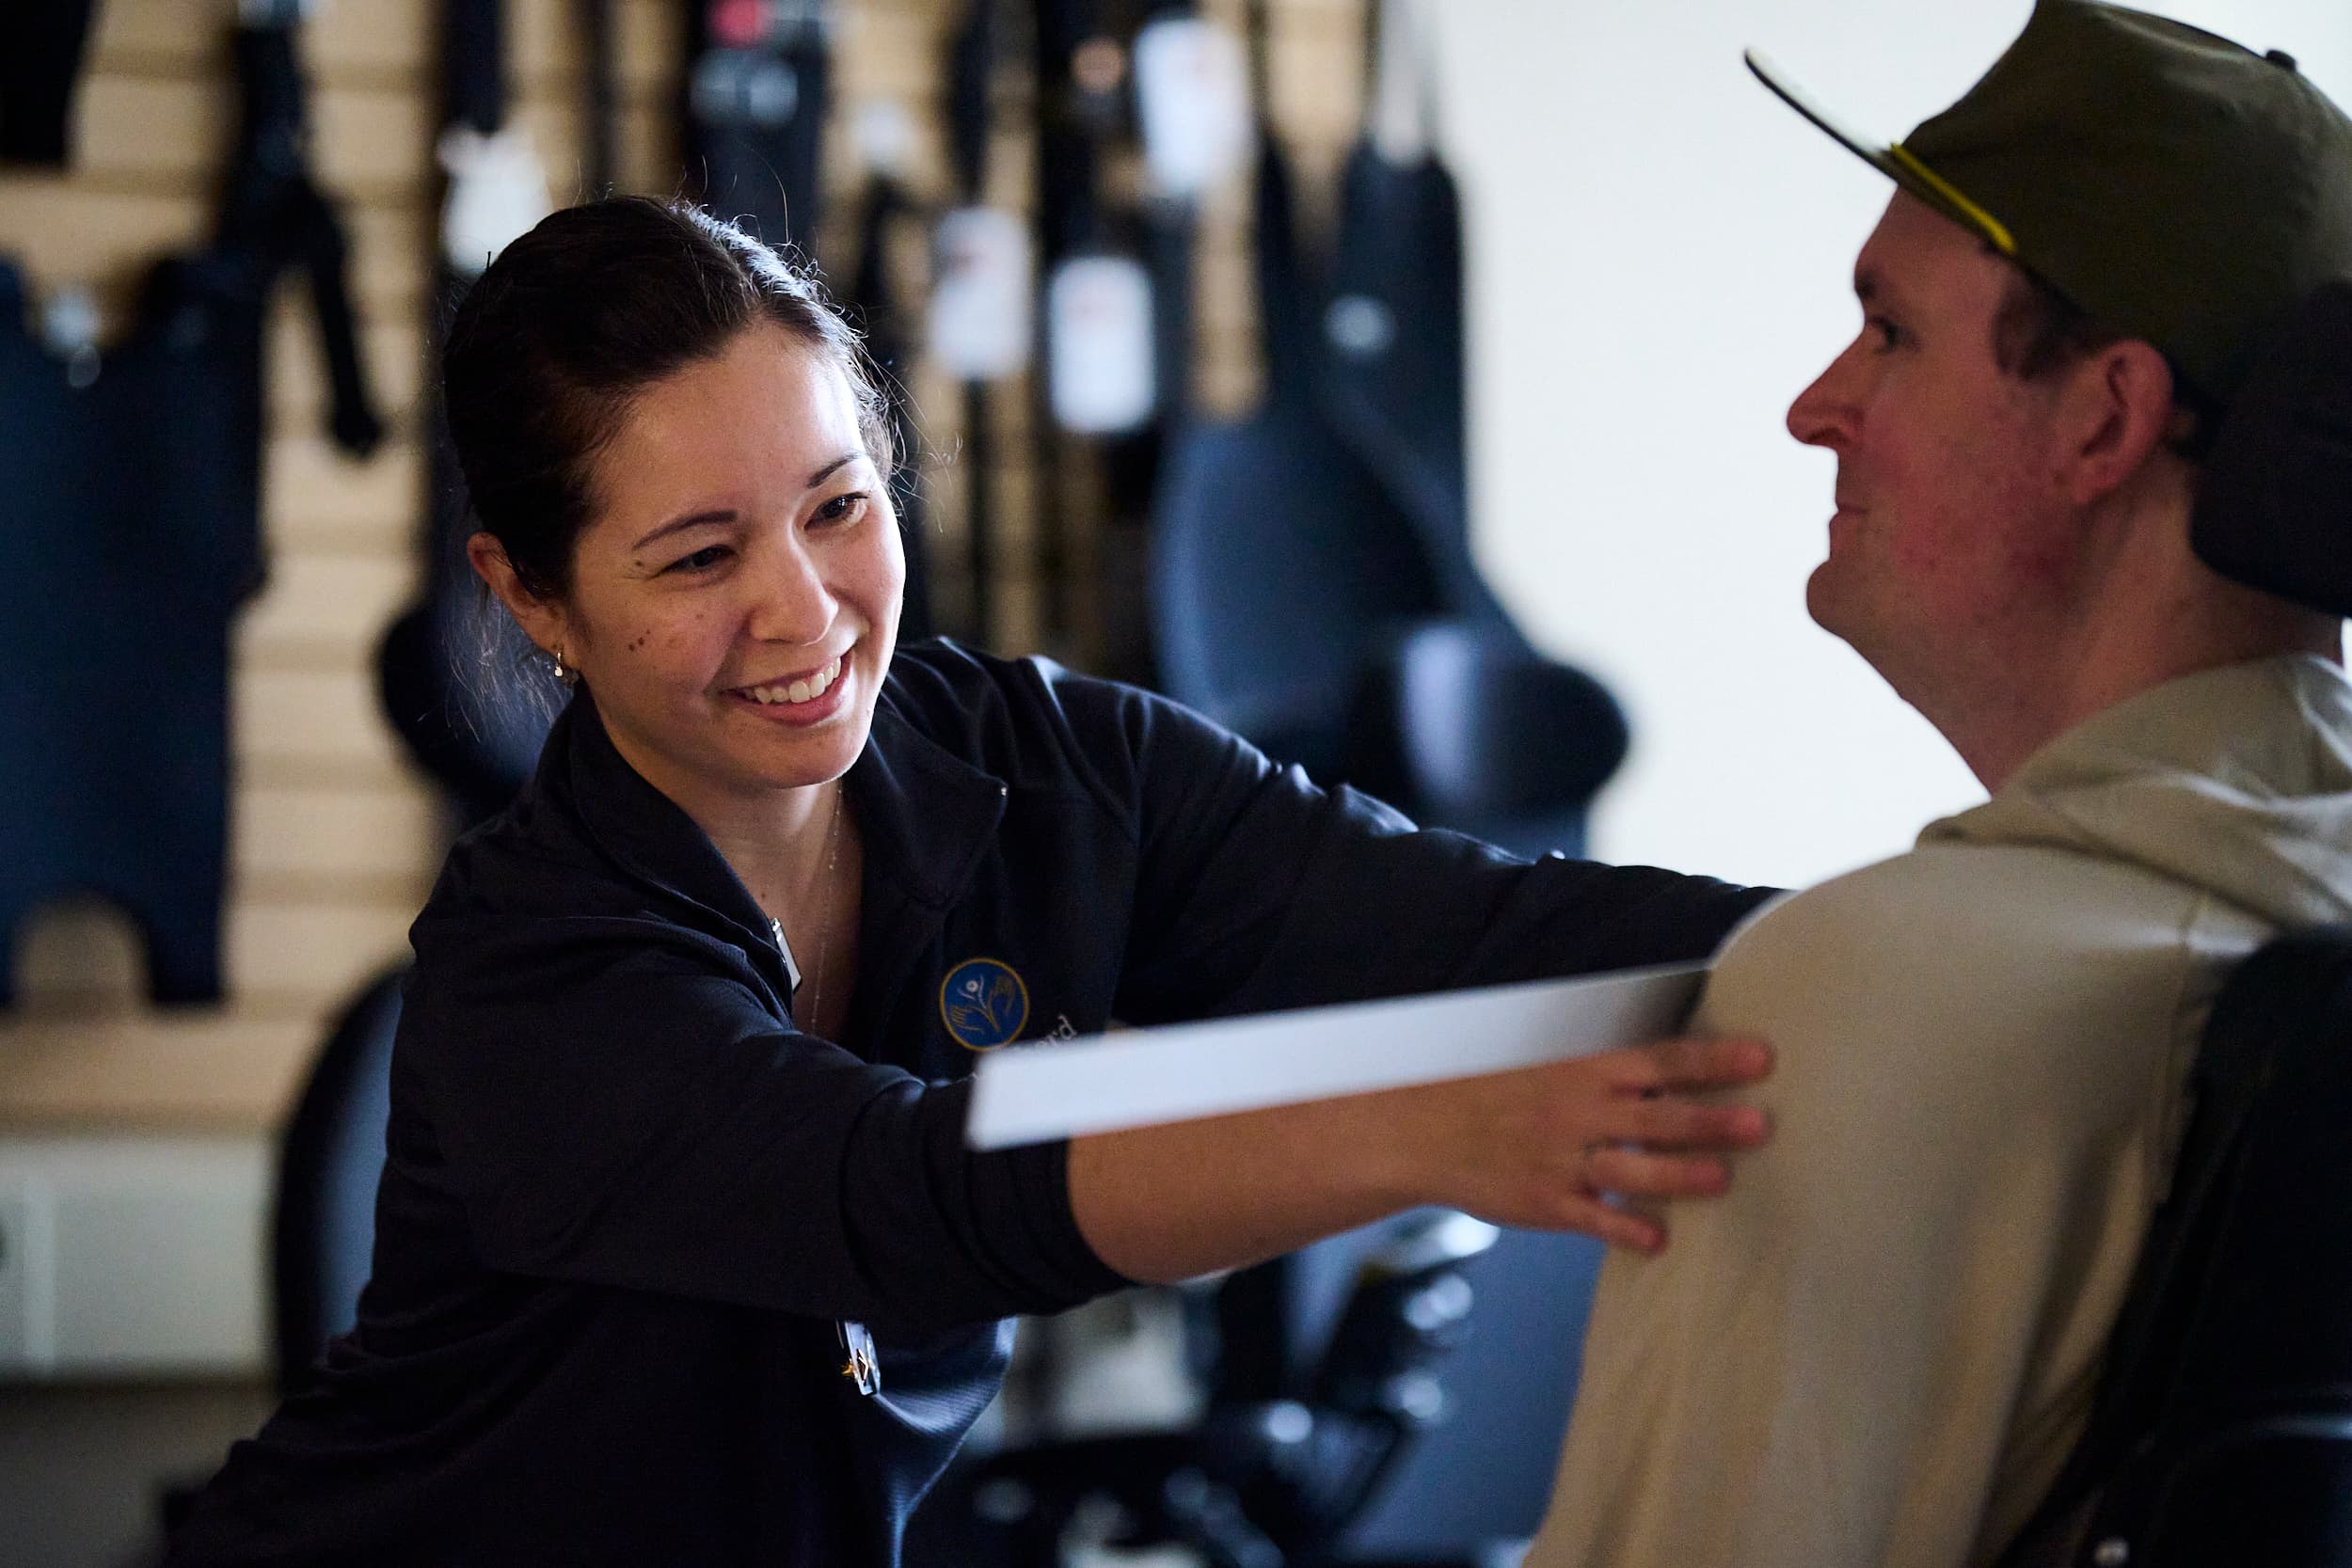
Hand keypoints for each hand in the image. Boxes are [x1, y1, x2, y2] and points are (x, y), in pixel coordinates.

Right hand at [1386, 1035, 1772, 1253]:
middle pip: (1656, 1115)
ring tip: (1723, 1179)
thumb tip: (1682, 1067)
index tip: (1762, 1060)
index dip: (1712, 1061)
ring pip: (1630, 1167)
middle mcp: (1578, 1111)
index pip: (1660, 1060)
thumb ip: (1611, 1067)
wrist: (1422, 1128)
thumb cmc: (1499, 1089)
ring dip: (1678, 1174)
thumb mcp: (1549, 1060)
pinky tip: (1657, 1239)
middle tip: (1761, 1124)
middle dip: (1709, 1120)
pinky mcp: (1545, 1201)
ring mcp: (1562, 1158)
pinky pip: (1591, 1217)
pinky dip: (1623, 1228)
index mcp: (1584, 1068)